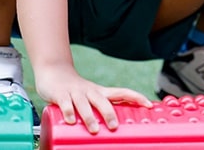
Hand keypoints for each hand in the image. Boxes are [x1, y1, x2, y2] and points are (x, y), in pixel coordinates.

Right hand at [34, 64, 151, 133]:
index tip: (149, 104)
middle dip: (109, 113)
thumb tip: (115, 131)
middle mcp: (90, 91)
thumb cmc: (76, 90)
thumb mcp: (91, 97)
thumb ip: (100, 110)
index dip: (136, 97)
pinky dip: (68, 112)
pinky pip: (65, 103)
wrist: (54, 72)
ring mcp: (75, 92)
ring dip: (90, 117)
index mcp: (100, 92)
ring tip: (94, 129)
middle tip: (114, 127)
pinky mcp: (61, 94)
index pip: (122, 92)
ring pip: (84, 104)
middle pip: (103, 101)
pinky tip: (71, 121)